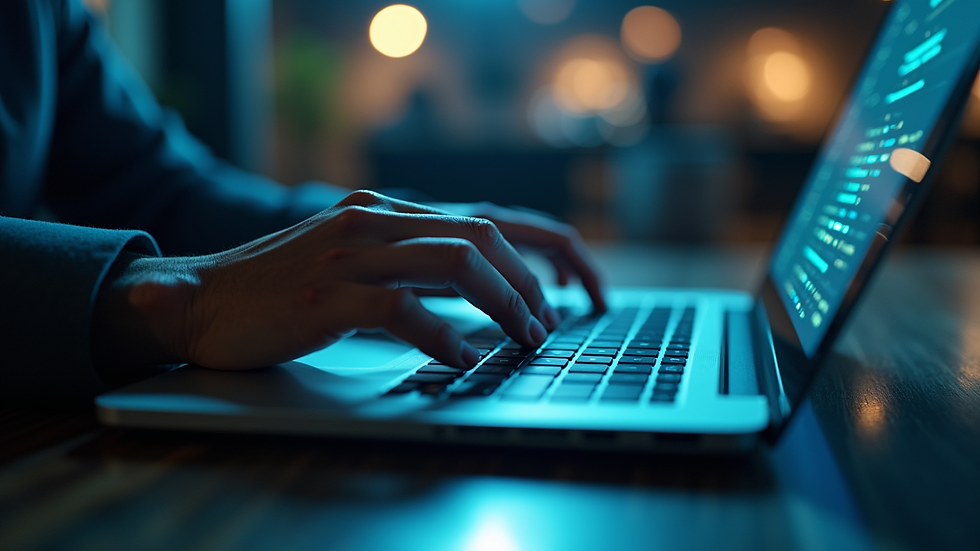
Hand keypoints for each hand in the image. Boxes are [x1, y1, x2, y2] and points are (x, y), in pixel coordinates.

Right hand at [93, 191, 602, 371]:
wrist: (200, 298)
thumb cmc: (283, 288)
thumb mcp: (359, 261)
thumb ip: (415, 264)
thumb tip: (488, 287)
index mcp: (389, 212)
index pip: (491, 216)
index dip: (548, 246)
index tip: (584, 281)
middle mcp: (376, 221)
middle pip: (485, 233)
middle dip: (537, 279)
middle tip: (556, 322)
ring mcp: (350, 255)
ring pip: (455, 262)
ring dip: (505, 303)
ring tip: (527, 339)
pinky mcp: (327, 297)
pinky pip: (404, 309)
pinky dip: (445, 337)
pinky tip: (462, 361)